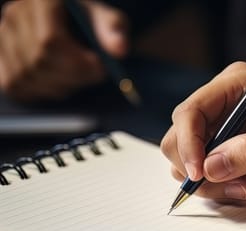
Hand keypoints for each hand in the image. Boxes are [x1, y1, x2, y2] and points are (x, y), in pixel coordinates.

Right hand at [0, 0, 127, 100]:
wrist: (70, 20)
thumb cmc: (88, 20)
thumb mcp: (106, 18)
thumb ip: (114, 30)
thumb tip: (120, 50)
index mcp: (42, 0)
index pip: (50, 41)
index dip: (77, 64)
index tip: (100, 68)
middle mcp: (15, 15)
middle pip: (39, 62)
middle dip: (73, 77)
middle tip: (93, 75)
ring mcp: (3, 36)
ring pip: (27, 77)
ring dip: (59, 87)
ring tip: (78, 77)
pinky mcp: (0, 57)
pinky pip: (16, 86)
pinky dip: (41, 92)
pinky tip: (60, 83)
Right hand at [161, 61, 245, 200]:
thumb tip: (210, 168)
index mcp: (233, 84)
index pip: (190, 112)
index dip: (187, 144)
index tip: (199, 173)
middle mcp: (220, 103)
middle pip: (180, 138)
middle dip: (200, 168)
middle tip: (236, 186)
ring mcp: (220, 126)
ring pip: (189, 159)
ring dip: (213, 181)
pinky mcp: (223, 147)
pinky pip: (205, 171)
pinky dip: (220, 184)